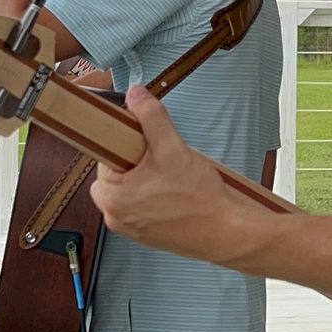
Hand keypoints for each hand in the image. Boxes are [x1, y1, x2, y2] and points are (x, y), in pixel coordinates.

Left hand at [91, 87, 248, 261]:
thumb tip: (136, 95)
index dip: (127, 144)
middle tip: (161, 162)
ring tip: (171, 179)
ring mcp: (130, 229)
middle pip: (115, 174)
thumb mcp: (172, 147)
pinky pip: (141, 208)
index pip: (105, 156)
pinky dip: (154, 199)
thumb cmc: (199, 200)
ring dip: (144, 181)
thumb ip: (151, 116)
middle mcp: (115, 216)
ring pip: (129, 191)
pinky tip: (175, 195)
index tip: (144, 144)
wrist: (225, 233)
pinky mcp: (146, 236)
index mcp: (112, 195)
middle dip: (135, 164)